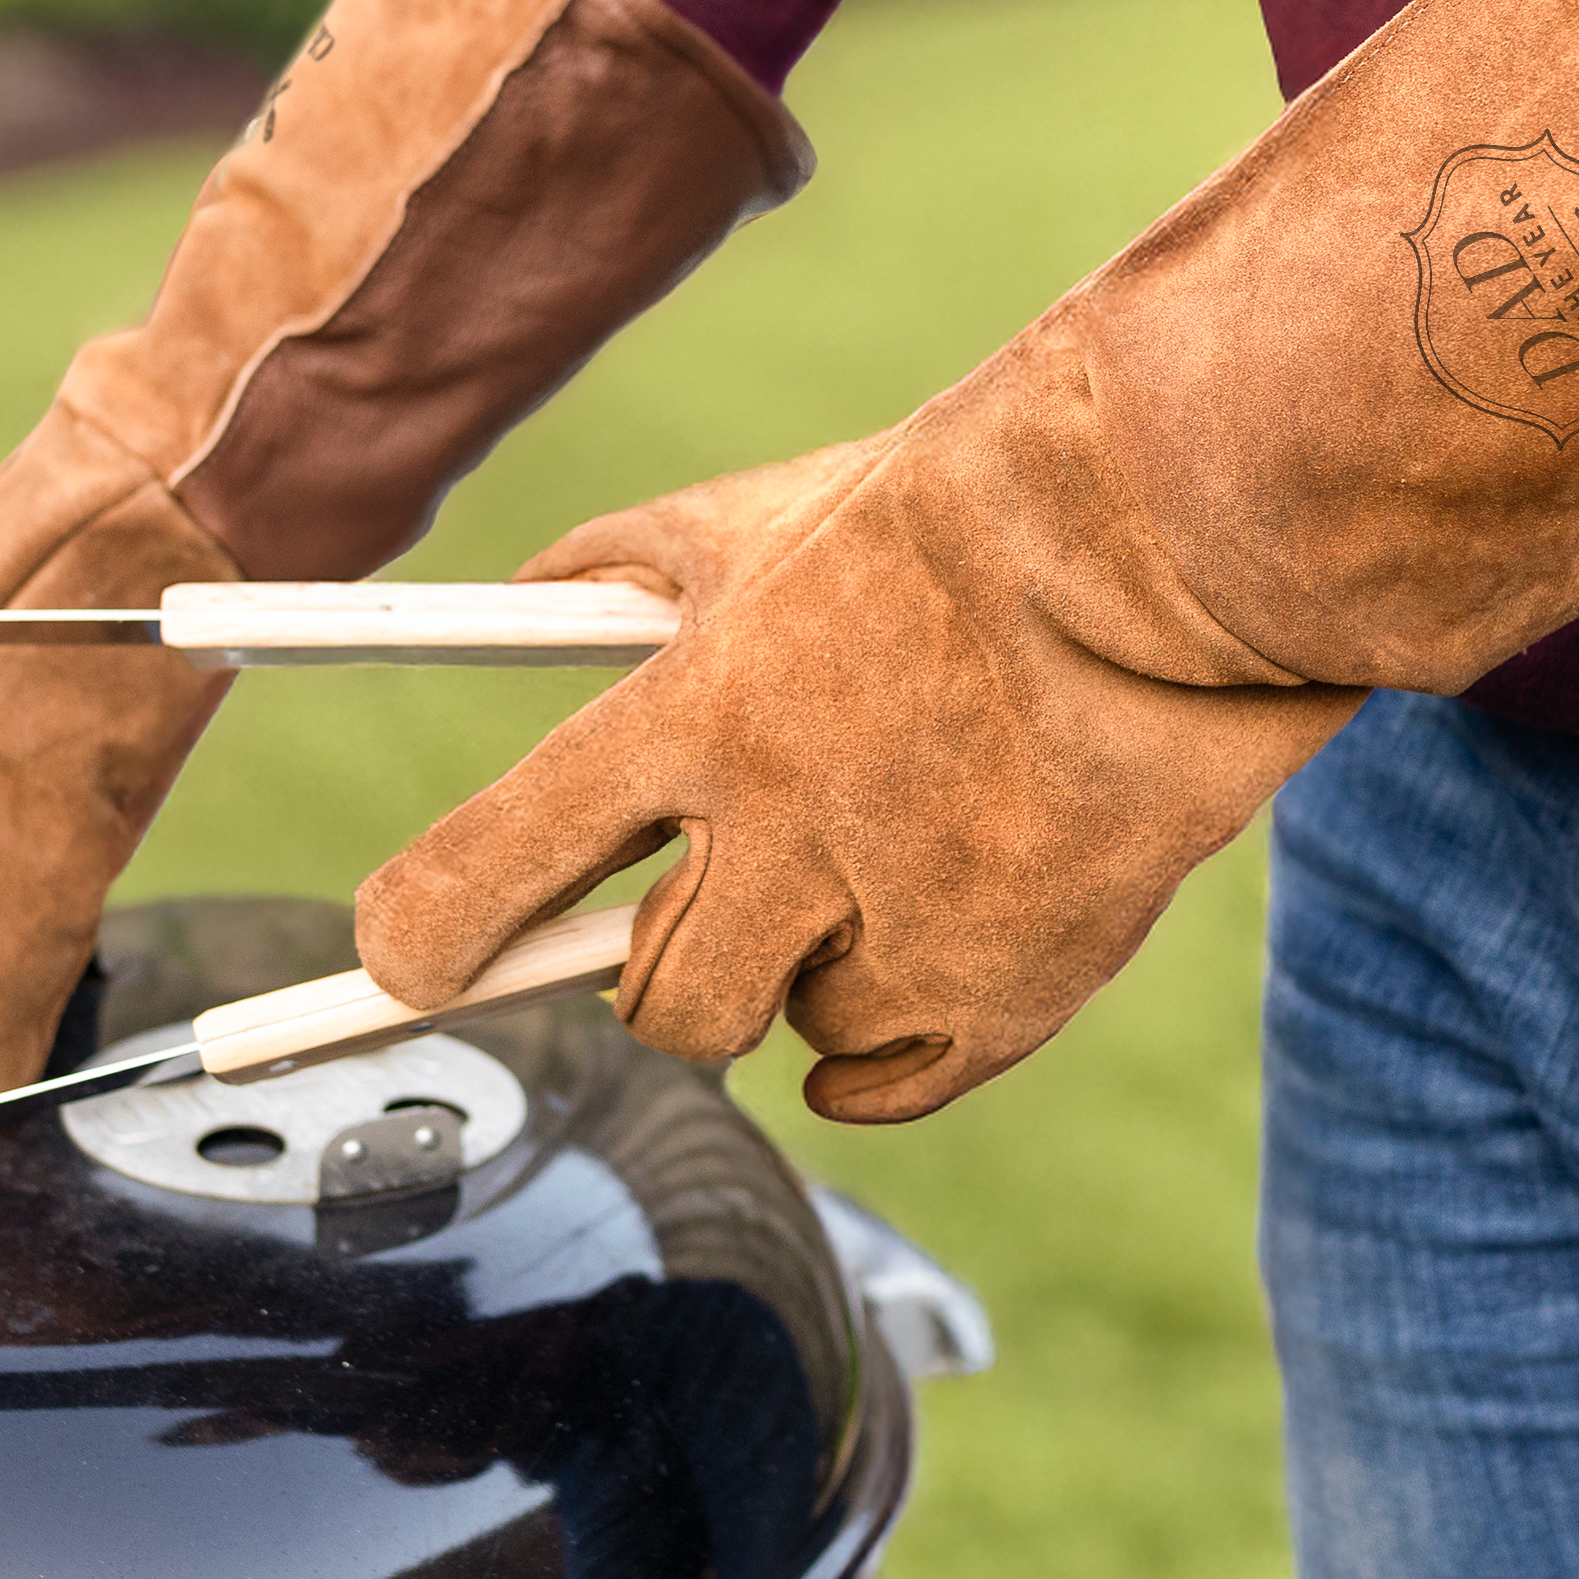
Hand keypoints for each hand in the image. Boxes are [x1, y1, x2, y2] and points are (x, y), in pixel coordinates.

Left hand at [354, 0, 1578, 1121]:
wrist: (1185, 541)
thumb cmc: (976, 505)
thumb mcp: (772, 507)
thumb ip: (631, 569)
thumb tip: (524, 594)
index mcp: (709, 702)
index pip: (507, 857)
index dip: (425, 930)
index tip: (393, 961)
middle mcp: (789, 827)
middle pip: (655, 994)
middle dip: (667, 961)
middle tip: (723, 895)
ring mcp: (907, 919)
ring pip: (783, 1034)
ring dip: (805, 974)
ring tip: (887, 861)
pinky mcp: (1012, 987)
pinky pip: (894, 1073)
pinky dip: (895, 1032)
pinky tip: (936, 937)